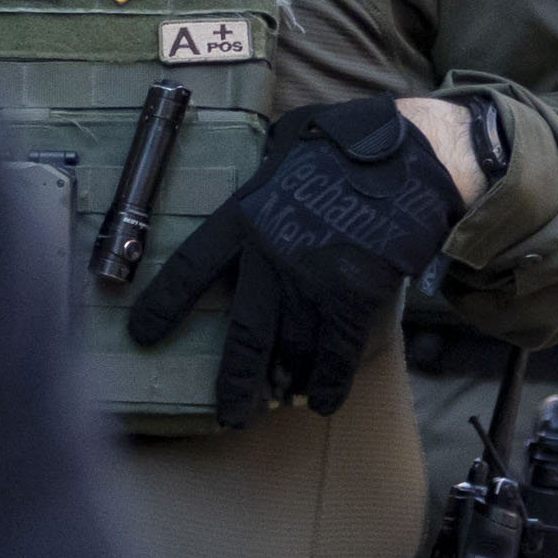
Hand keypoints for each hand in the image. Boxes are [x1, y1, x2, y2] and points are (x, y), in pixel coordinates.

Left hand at [126, 95, 470, 427]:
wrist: (415, 156)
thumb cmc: (349, 141)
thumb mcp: (287, 141)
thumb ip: (263, 169)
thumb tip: (257, 173)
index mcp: (246, 216)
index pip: (190, 269)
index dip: (164, 306)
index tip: (142, 336)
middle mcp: (273, 257)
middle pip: (243, 333)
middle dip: (232, 381)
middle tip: (225, 415)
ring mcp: (315, 282)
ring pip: (290, 349)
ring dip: (281, 383)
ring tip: (272, 405)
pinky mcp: (356, 297)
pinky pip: (337, 352)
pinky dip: (329, 382)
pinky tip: (320, 402)